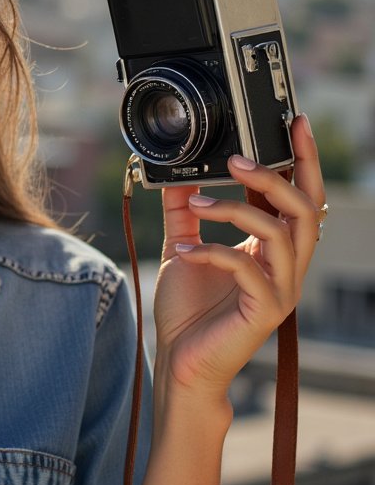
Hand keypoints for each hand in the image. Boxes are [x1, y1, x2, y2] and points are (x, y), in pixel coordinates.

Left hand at [153, 114, 324, 403]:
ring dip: (234, 211)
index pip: (301, 195)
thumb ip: (185, 211)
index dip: (303, 158)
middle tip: (234, 162)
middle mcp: (286, 264)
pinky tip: (185, 251)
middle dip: (273, 177)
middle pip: (305, 207)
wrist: (181, 363)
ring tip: (196, 205)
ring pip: (282, 233)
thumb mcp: (184, 247)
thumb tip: (179, 173)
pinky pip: (248, 269)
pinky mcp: (266, 310)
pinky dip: (214, 252)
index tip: (291, 121)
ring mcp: (281, 288)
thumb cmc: (188, 310)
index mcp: (273, 247)